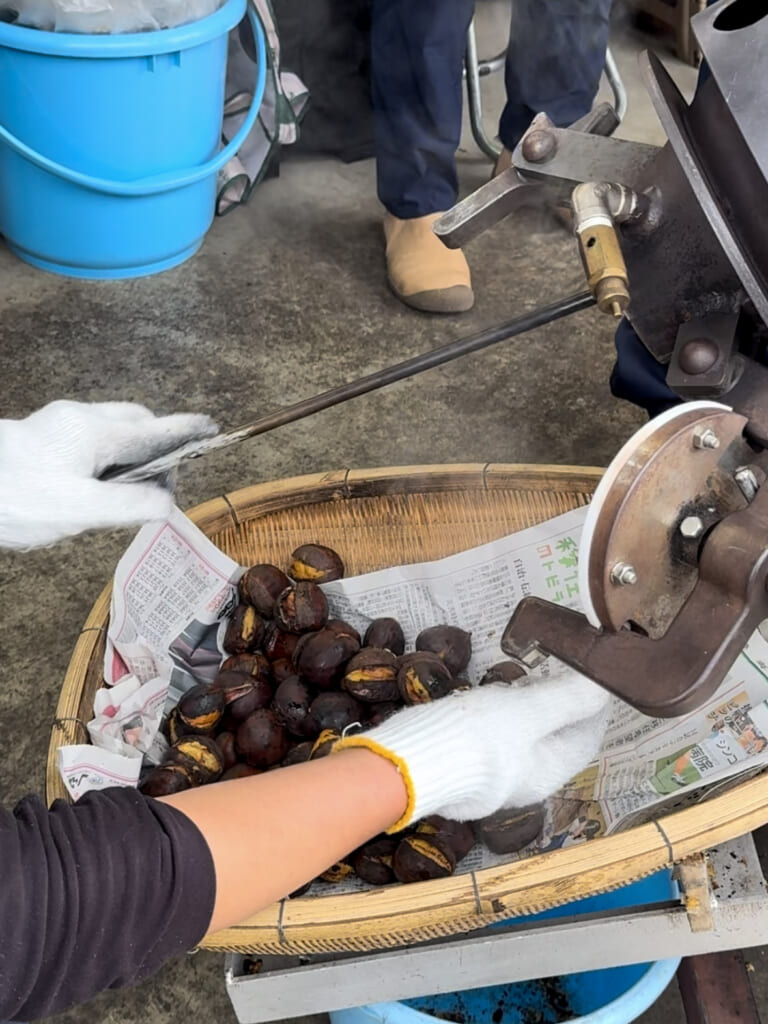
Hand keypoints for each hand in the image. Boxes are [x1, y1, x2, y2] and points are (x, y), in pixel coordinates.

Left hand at [0, 400, 216, 549]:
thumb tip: (167, 504)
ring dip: (132, 452)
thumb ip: (128, 505)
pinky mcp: (48, 435)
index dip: (186, 430)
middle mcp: (81, 419)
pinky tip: (98, 485)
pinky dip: (109, 456)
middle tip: (165, 480)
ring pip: (114, 428)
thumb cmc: (15, 496)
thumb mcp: (79, 509)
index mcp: (95, 432)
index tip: (212, 428)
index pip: (155, 428)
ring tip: (130, 490)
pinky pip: (93, 437)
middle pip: (136, 421)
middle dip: (158, 443)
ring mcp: (62, 424)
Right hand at [336, 674, 610, 827]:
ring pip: (525, 738)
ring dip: (533, 710)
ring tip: (534, 678)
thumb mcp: (527, 712)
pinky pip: (498, 738)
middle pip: (556, 739)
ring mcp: (493, 775)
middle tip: (565, 671)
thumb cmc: (476, 740)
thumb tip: (604, 686)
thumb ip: (566, 698)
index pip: (586, 740)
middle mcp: (524, 781)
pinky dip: (505, 716)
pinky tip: (496, 697)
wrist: (407, 763)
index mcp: (547, 774)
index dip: (596, 708)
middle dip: (564, 706)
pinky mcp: (465, 764)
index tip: (598, 678)